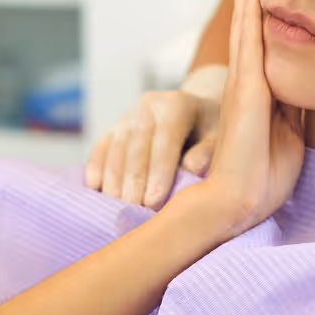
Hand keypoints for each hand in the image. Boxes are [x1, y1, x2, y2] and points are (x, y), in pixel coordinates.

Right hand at [86, 84, 221, 209]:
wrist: (196, 110)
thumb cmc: (210, 130)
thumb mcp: (219, 136)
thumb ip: (208, 151)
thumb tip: (193, 168)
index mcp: (177, 104)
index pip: (165, 140)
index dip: (159, 173)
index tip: (153, 202)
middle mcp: (149, 105)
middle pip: (137, 147)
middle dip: (134, 182)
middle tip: (133, 210)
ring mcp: (128, 115)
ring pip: (115, 149)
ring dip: (114, 180)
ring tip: (117, 207)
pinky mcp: (114, 127)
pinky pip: (101, 148)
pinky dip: (96, 168)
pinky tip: (95, 188)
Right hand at [192, 0, 304, 242]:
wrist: (241, 201)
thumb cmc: (264, 172)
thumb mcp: (291, 129)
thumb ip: (295, 103)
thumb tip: (310, 79)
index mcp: (262, 86)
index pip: (265, 33)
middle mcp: (250, 78)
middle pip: (251, 18)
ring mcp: (246, 83)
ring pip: (248, 23)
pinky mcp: (248, 94)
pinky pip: (251, 46)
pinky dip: (252, 15)